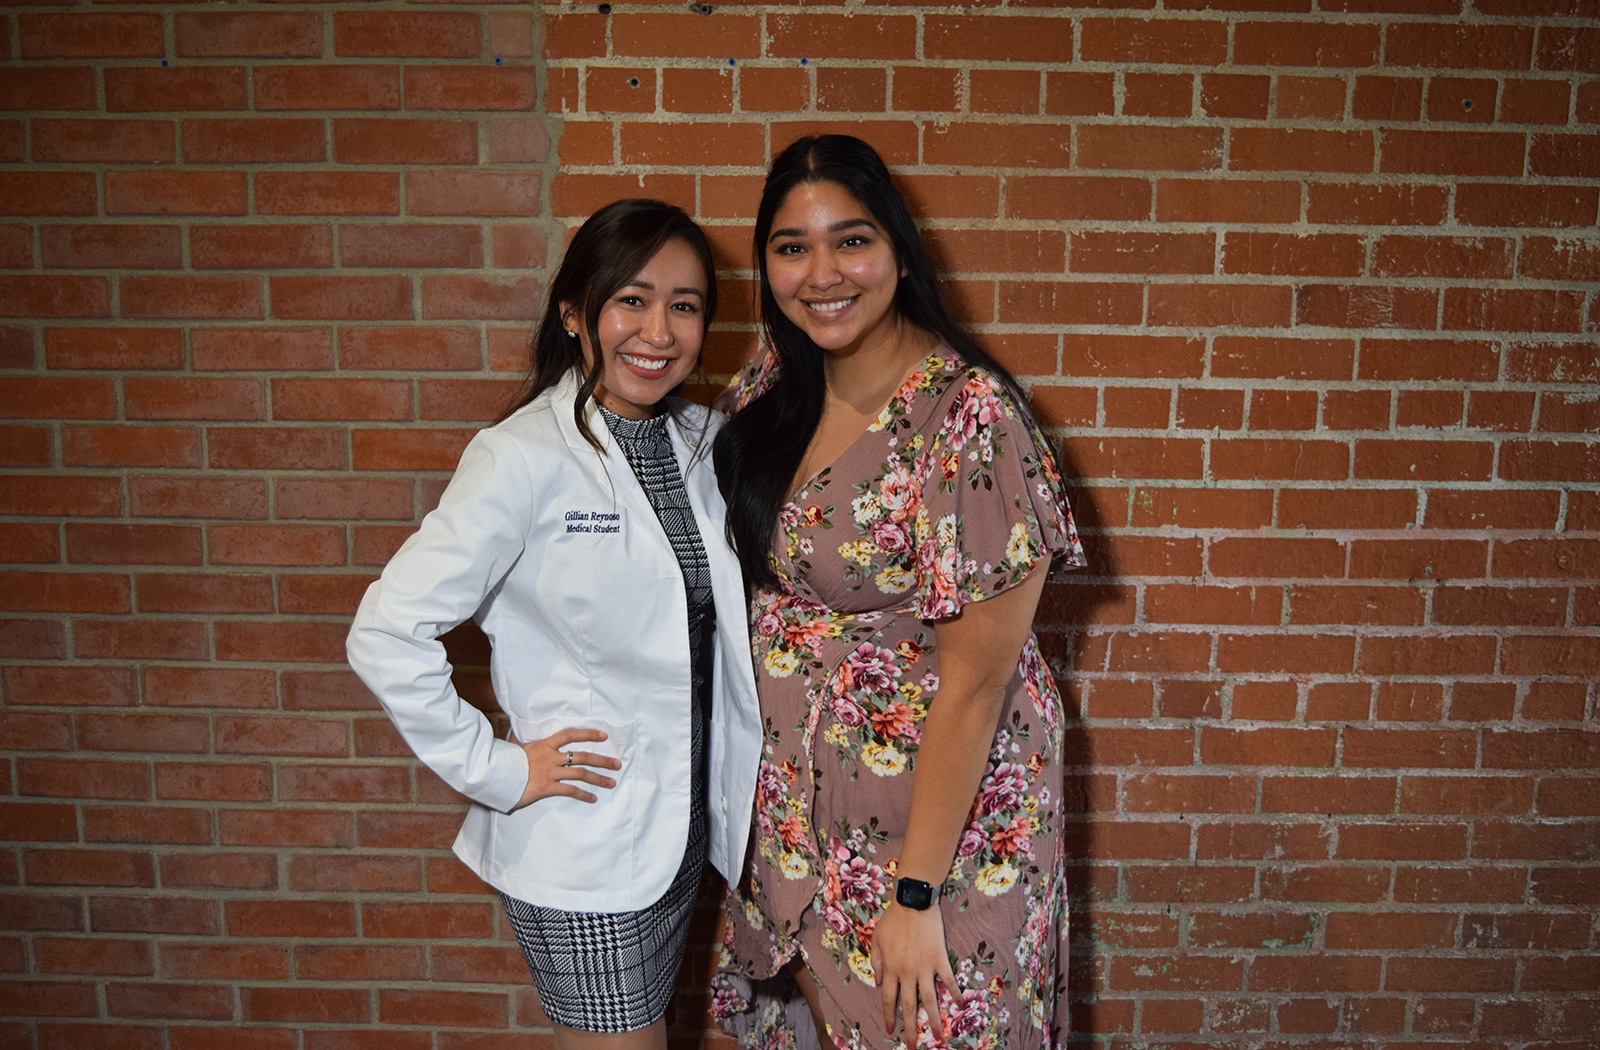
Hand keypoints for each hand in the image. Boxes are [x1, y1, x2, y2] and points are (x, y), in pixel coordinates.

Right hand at [511, 726, 619, 807]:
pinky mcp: (547, 787)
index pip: (571, 735)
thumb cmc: (505, 761)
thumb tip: (518, 732)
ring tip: (612, 782)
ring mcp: (550, 772)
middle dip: (602, 760)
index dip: (589, 734)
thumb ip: (523, 741)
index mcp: (545, 745)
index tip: (604, 736)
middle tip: (617, 764)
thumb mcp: (516, 747)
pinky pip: (570, 791)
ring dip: (599, 778)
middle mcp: (551, 757)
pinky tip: (593, 798)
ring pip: (580, 774)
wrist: (494, 775)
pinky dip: (583, 795)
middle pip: (583, 756)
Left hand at [869, 898, 957, 1042]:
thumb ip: (876, 961)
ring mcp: (925, 967)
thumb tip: (879, 982)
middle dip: (910, 1028)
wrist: (913, 902)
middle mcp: (907, 972)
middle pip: (909, 1006)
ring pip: (929, 999)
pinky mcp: (940, 959)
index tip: (890, 1029)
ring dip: (934, 1019)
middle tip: (911, 1046)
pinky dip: (954, 993)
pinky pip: (948, 980)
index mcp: (891, 968)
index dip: (889, 1015)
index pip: (888, 998)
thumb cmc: (893, 919)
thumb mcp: (876, 939)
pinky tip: (960, 1005)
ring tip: (937, 1036)